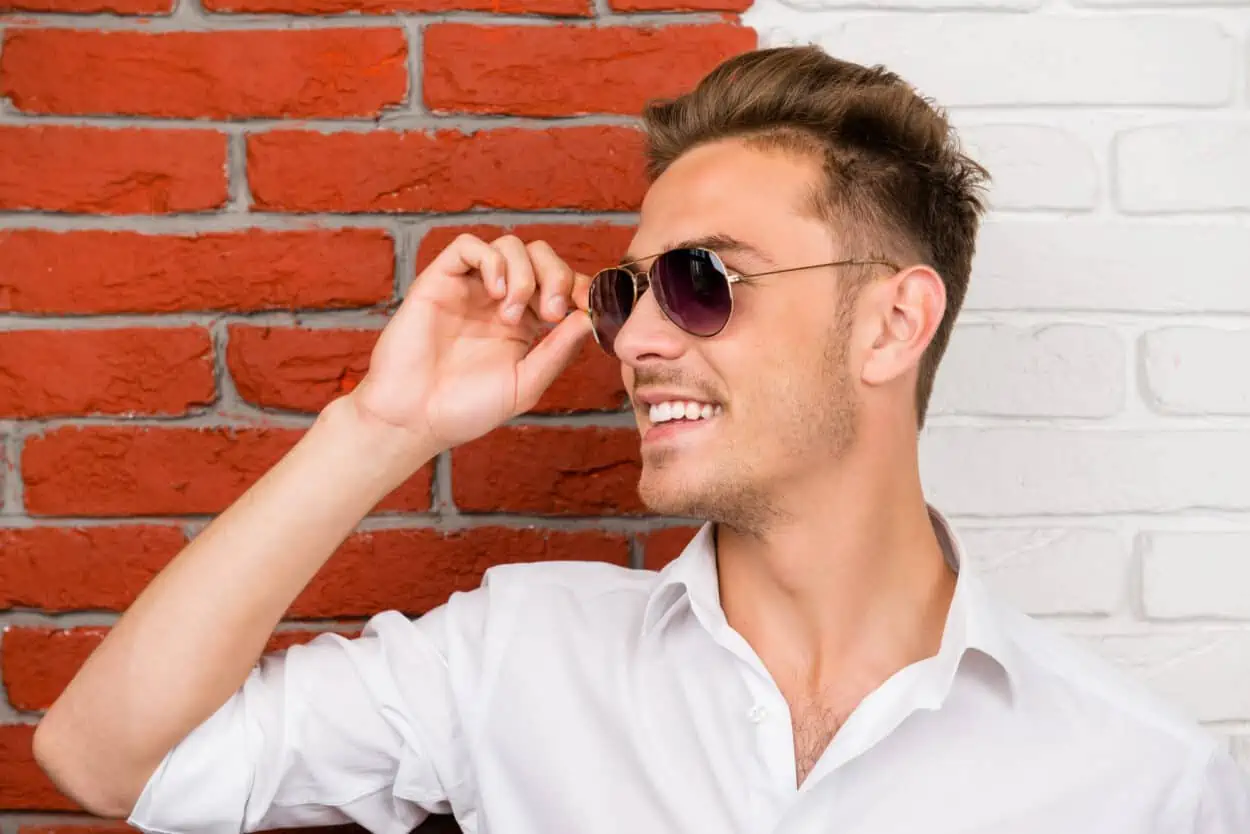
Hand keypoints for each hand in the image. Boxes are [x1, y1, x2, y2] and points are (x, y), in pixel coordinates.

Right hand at [345, 233, 594, 456]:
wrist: (414, 419)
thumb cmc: (465, 410)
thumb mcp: (526, 385)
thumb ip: (558, 351)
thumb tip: (588, 316)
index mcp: (526, 323)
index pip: (561, 283)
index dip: (579, 287)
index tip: (586, 307)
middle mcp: (499, 300)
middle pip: (540, 255)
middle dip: (556, 276)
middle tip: (552, 313)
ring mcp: (469, 288)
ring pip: (509, 245)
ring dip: (524, 273)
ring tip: (511, 315)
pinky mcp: (439, 281)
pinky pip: (468, 245)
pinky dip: (491, 260)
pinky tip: (495, 293)